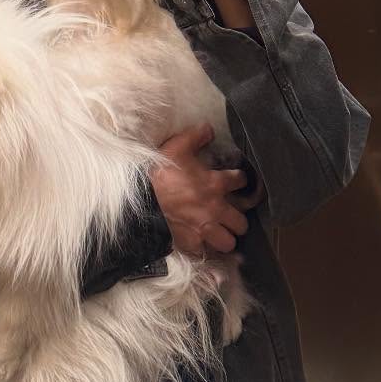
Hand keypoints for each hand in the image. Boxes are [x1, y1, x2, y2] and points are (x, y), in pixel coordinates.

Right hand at [150, 123, 259, 255]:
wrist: (139, 202)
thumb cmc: (159, 174)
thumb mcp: (177, 147)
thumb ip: (196, 136)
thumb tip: (209, 128)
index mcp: (215, 185)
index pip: (240, 181)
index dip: (239, 179)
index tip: (235, 180)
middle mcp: (215, 210)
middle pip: (241, 222)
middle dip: (238, 219)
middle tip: (231, 214)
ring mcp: (204, 230)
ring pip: (229, 242)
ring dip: (226, 237)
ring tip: (220, 232)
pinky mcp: (190, 245)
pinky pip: (207, 253)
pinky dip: (206, 250)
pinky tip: (203, 245)